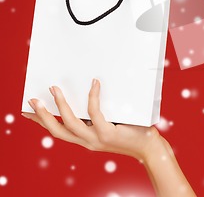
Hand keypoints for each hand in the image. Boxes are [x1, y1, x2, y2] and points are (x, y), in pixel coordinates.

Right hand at [22, 79, 161, 160]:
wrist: (149, 147)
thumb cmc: (133, 132)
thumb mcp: (111, 123)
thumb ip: (99, 113)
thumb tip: (91, 90)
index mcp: (85, 139)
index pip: (58, 131)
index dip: (41, 122)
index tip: (27, 113)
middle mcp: (87, 141)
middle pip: (57, 130)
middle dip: (42, 115)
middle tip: (31, 100)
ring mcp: (96, 138)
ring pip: (69, 123)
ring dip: (59, 106)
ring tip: (53, 89)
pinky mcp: (107, 132)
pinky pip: (94, 112)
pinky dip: (92, 97)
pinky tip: (94, 83)